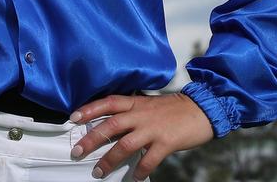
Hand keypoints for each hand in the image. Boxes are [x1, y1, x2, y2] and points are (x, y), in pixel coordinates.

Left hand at [69, 92, 214, 179]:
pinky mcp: (166, 142)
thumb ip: (132, 113)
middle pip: (111, 125)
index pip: (108, 102)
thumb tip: (112, 127)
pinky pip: (149, 159)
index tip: (74, 117)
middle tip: (78, 151)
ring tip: (99, 171)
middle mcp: (142, 115)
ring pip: (125, 144)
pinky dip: (140, 170)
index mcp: (136, 103)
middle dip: (92, 139)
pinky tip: (135, 177)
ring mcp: (153, 128)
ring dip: (110, 159)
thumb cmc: (175, 109)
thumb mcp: (149, 105)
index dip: (90, 109)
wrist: (202, 109)